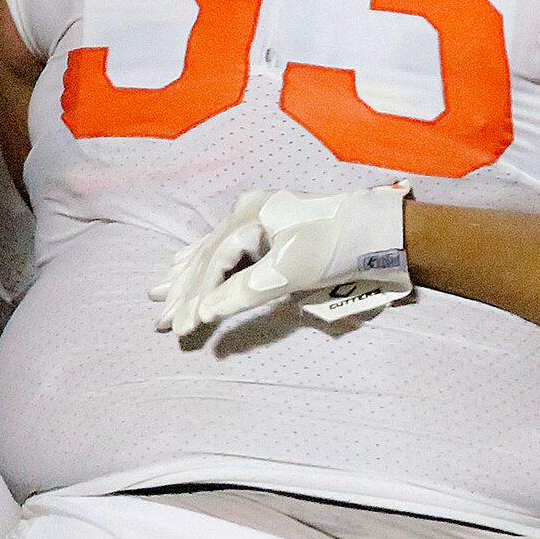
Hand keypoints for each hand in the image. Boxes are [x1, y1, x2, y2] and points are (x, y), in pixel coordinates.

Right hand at [152, 184, 412, 336]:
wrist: (381, 231)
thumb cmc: (336, 249)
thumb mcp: (289, 273)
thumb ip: (244, 292)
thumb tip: (204, 313)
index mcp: (249, 217)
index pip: (213, 264)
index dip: (196, 298)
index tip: (183, 328)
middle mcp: (248, 210)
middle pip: (207, 255)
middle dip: (182, 290)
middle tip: (159, 320)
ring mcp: (259, 213)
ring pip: (213, 248)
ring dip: (186, 273)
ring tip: (158, 293)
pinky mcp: (272, 223)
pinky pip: (228, 242)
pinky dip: (205, 257)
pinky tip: (186, 260)